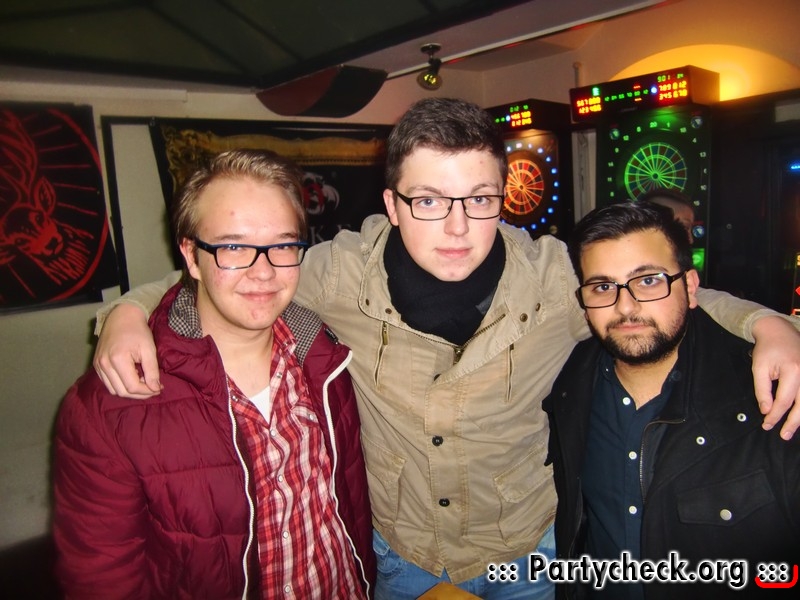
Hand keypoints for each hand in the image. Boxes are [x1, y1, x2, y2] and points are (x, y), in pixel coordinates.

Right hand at [93, 303, 160, 397]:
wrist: (122, 317)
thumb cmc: (137, 331)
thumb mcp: (149, 349)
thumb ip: (152, 371)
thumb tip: (155, 389)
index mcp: (117, 359)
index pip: (132, 387)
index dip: (147, 391)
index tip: (159, 388)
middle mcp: (104, 364)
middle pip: (122, 392)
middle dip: (140, 394)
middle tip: (153, 387)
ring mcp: (98, 365)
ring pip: (113, 390)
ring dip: (129, 391)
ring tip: (143, 382)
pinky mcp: (96, 365)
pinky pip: (108, 383)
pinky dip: (120, 385)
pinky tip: (132, 378)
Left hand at [751, 316, 799, 439]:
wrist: (779, 331)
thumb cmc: (767, 349)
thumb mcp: (759, 368)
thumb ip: (762, 390)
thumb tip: (767, 410)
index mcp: (793, 371)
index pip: (784, 400)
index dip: (775, 415)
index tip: (766, 424)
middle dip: (793, 422)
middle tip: (784, 435)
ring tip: (792, 430)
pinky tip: (799, 415)